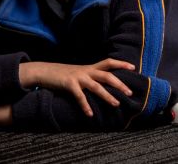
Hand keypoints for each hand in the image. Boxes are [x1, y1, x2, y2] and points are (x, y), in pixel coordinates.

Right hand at [19, 59, 135, 116]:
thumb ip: (91, 77)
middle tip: (130, 92)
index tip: (133, 67)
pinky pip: (79, 96)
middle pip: (107, 75)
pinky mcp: (69, 84)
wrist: (44, 71)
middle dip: (119, 84)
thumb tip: (104, 85)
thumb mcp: (79, 73)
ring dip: (107, 96)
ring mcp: (78, 77)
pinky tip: (90, 114)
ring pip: (96, 86)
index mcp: (90, 68)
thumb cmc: (63, 75)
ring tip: (116, 104)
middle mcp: (86, 71)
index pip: (109, 62)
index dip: (121, 63)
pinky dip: (85, 105)